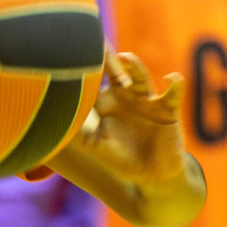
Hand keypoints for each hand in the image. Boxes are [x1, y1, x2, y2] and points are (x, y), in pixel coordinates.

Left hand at [80, 50, 189, 187]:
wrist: (153, 175)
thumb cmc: (121, 159)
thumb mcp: (96, 148)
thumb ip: (78, 136)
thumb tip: (51, 125)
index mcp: (105, 102)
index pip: (92, 82)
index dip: (83, 71)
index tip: (70, 60)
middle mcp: (125, 95)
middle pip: (115, 71)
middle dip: (107, 61)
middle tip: (96, 51)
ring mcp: (146, 99)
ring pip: (140, 76)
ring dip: (134, 65)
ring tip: (125, 57)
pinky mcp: (167, 108)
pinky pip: (173, 93)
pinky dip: (175, 85)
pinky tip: (171, 79)